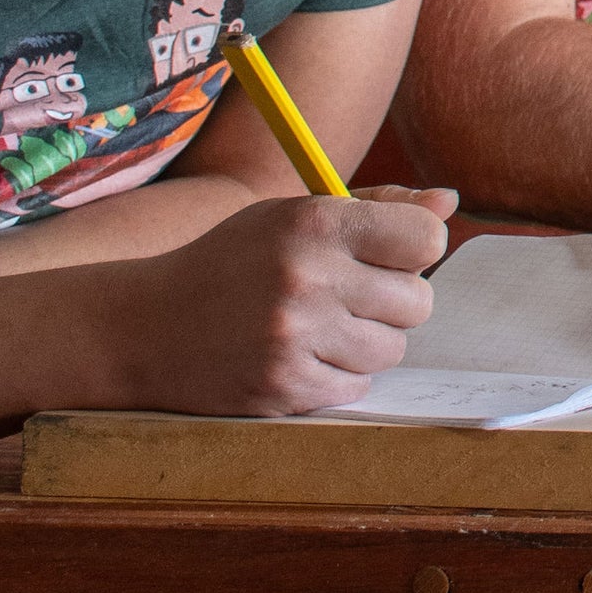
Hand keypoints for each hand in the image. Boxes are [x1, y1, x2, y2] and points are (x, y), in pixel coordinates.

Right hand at [111, 190, 453, 413]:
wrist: (143, 328)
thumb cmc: (233, 262)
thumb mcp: (293, 217)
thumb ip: (376, 209)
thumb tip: (448, 204)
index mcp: (314, 224)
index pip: (426, 238)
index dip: (418, 247)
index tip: (394, 253)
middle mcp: (307, 279)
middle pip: (418, 302)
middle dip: (394, 300)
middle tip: (351, 294)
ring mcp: (295, 339)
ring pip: (391, 349)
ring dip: (367, 342)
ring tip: (321, 326)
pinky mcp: (283, 388)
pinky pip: (356, 388)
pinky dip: (337, 376)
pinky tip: (299, 355)